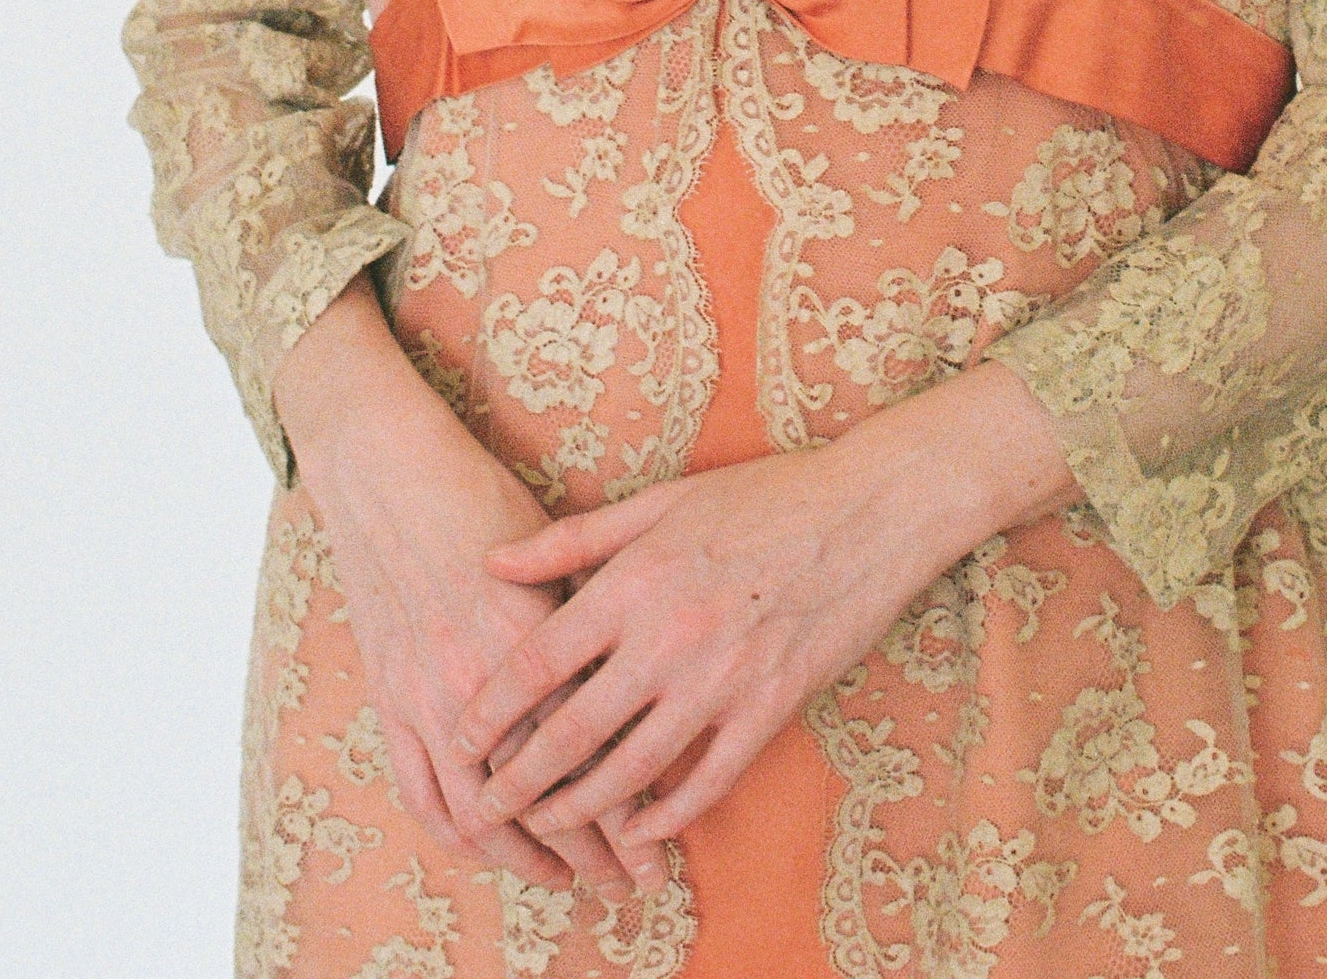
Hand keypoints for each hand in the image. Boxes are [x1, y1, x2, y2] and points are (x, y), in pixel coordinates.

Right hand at [273, 276, 664, 899]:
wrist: (389, 474)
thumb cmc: (482, 497)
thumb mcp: (557, 548)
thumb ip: (596, 613)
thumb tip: (649, 664)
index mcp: (537, 638)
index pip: (595, 750)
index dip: (632, 807)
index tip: (663, 845)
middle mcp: (482, 680)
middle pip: (545, 793)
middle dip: (592, 850)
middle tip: (630, 882)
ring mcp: (428, 695)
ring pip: (481, 809)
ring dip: (525, 856)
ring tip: (567, 881)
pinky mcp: (390, 699)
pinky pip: (422, 791)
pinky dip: (455, 832)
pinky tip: (487, 849)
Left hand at [455, 361, 1077, 851]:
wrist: (867, 511)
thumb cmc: (761, 496)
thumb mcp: (661, 502)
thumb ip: (573, 540)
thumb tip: (493, 563)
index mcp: (635, 583)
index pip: (540, 663)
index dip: (491, 710)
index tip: (459, 739)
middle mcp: (669, 638)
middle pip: (573, 732)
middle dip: (518, 781)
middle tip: (484, 810)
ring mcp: (722, 681)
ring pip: (633, 770)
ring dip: (581, 809)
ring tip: (545, 829)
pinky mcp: (769, 708)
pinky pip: (707, 781)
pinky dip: (665, 816)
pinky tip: (636, 830)